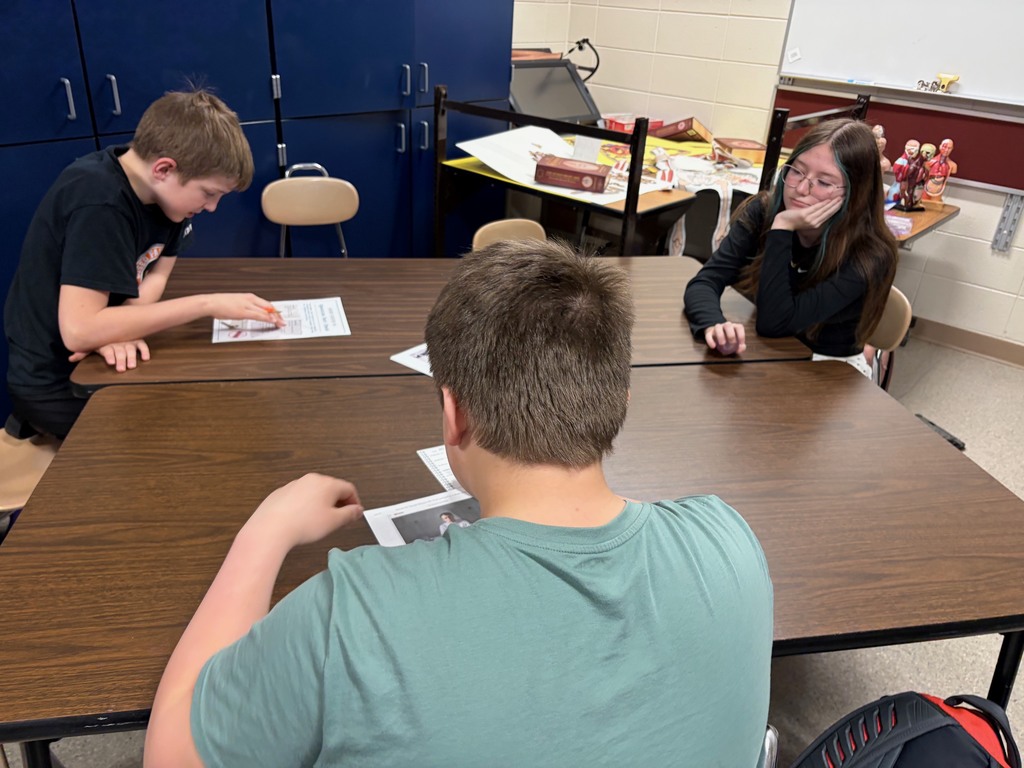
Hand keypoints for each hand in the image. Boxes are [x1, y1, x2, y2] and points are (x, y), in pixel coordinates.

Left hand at [68, 339, 150, 371]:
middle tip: (121, 369)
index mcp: (107, 344)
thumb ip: (83, 352)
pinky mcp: (137, 340)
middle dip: (121, 360)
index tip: (111, 362)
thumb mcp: (92, 343)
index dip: (109, 356)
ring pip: (131, 350)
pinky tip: (145, 358)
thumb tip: (71, 358)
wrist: (115, 319)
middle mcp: (118, 343)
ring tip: (132, 366)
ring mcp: (128, 341)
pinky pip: (142, 345)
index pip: (108, 350)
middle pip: (120, 352)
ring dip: (132, 358)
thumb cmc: (103, 337)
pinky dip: (145, 351)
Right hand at [206, 293, 285, 326]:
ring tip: (281, 323)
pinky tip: (272, 321)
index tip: (280, 317)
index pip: (267, 304)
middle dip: (278, 315)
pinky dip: (266, 318)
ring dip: (275, 318)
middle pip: (269, 307)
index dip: (275, 311)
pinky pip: (258, 315)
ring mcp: (248, 305)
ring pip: (265, 311)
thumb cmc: (221, 304)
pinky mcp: (243, 311)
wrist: (211, 302)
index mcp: (250, 297)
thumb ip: (246, 308)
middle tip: (283, 322)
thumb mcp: (237, 304)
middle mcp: (250, 299)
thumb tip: (253, 313)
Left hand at [245, 474, 363, 548]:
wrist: (271, 528)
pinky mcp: (282, 492)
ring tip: (319, 522)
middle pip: (332, 489)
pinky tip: (302, 520)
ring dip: (321, 504)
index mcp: (327, 483)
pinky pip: (300, 497)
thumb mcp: (334, 522)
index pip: (349, 489)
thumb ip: (349, 514)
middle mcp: (312, 480)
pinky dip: (305, 506)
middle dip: (338, 503)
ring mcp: (295, 485)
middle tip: (339, 520)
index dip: (355, 502)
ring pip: (315, 492)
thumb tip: (357, 510)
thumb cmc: (303, 524)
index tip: (354, 514)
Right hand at [703, 322, 745, 354]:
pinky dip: (710, 341)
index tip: (741, 344)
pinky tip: (713, 347)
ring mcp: (717, 328)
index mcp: (734, 327)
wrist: (716, 336)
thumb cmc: (729, 340)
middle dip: (731, 335)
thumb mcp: (736, 343)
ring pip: (717, 327)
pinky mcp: (709, 333)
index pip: (739, 327)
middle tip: (732, 343)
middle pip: (728, 325)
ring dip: (720, 335)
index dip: (741, 335)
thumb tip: (742, 347)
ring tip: (722, 344)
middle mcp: (725, 325)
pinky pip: (708, 335)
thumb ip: (741, 346)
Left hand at [772, 195, 842, 231]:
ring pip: (824, 210)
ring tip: (839, 198)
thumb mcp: (805, 219)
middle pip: (828, 213)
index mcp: (815, 224)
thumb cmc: (793, 221)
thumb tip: (820, 208)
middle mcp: (814, 223)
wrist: (783, 224)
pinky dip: (823, 204)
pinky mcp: (805, 215)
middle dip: (837, 205)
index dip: (836, 209)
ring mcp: (810, 219)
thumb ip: (813, 215)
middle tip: (844, 199)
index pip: (828, 216)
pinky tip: (829, 200)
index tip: (841, 203)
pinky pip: (816, 208)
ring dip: (833, 204)